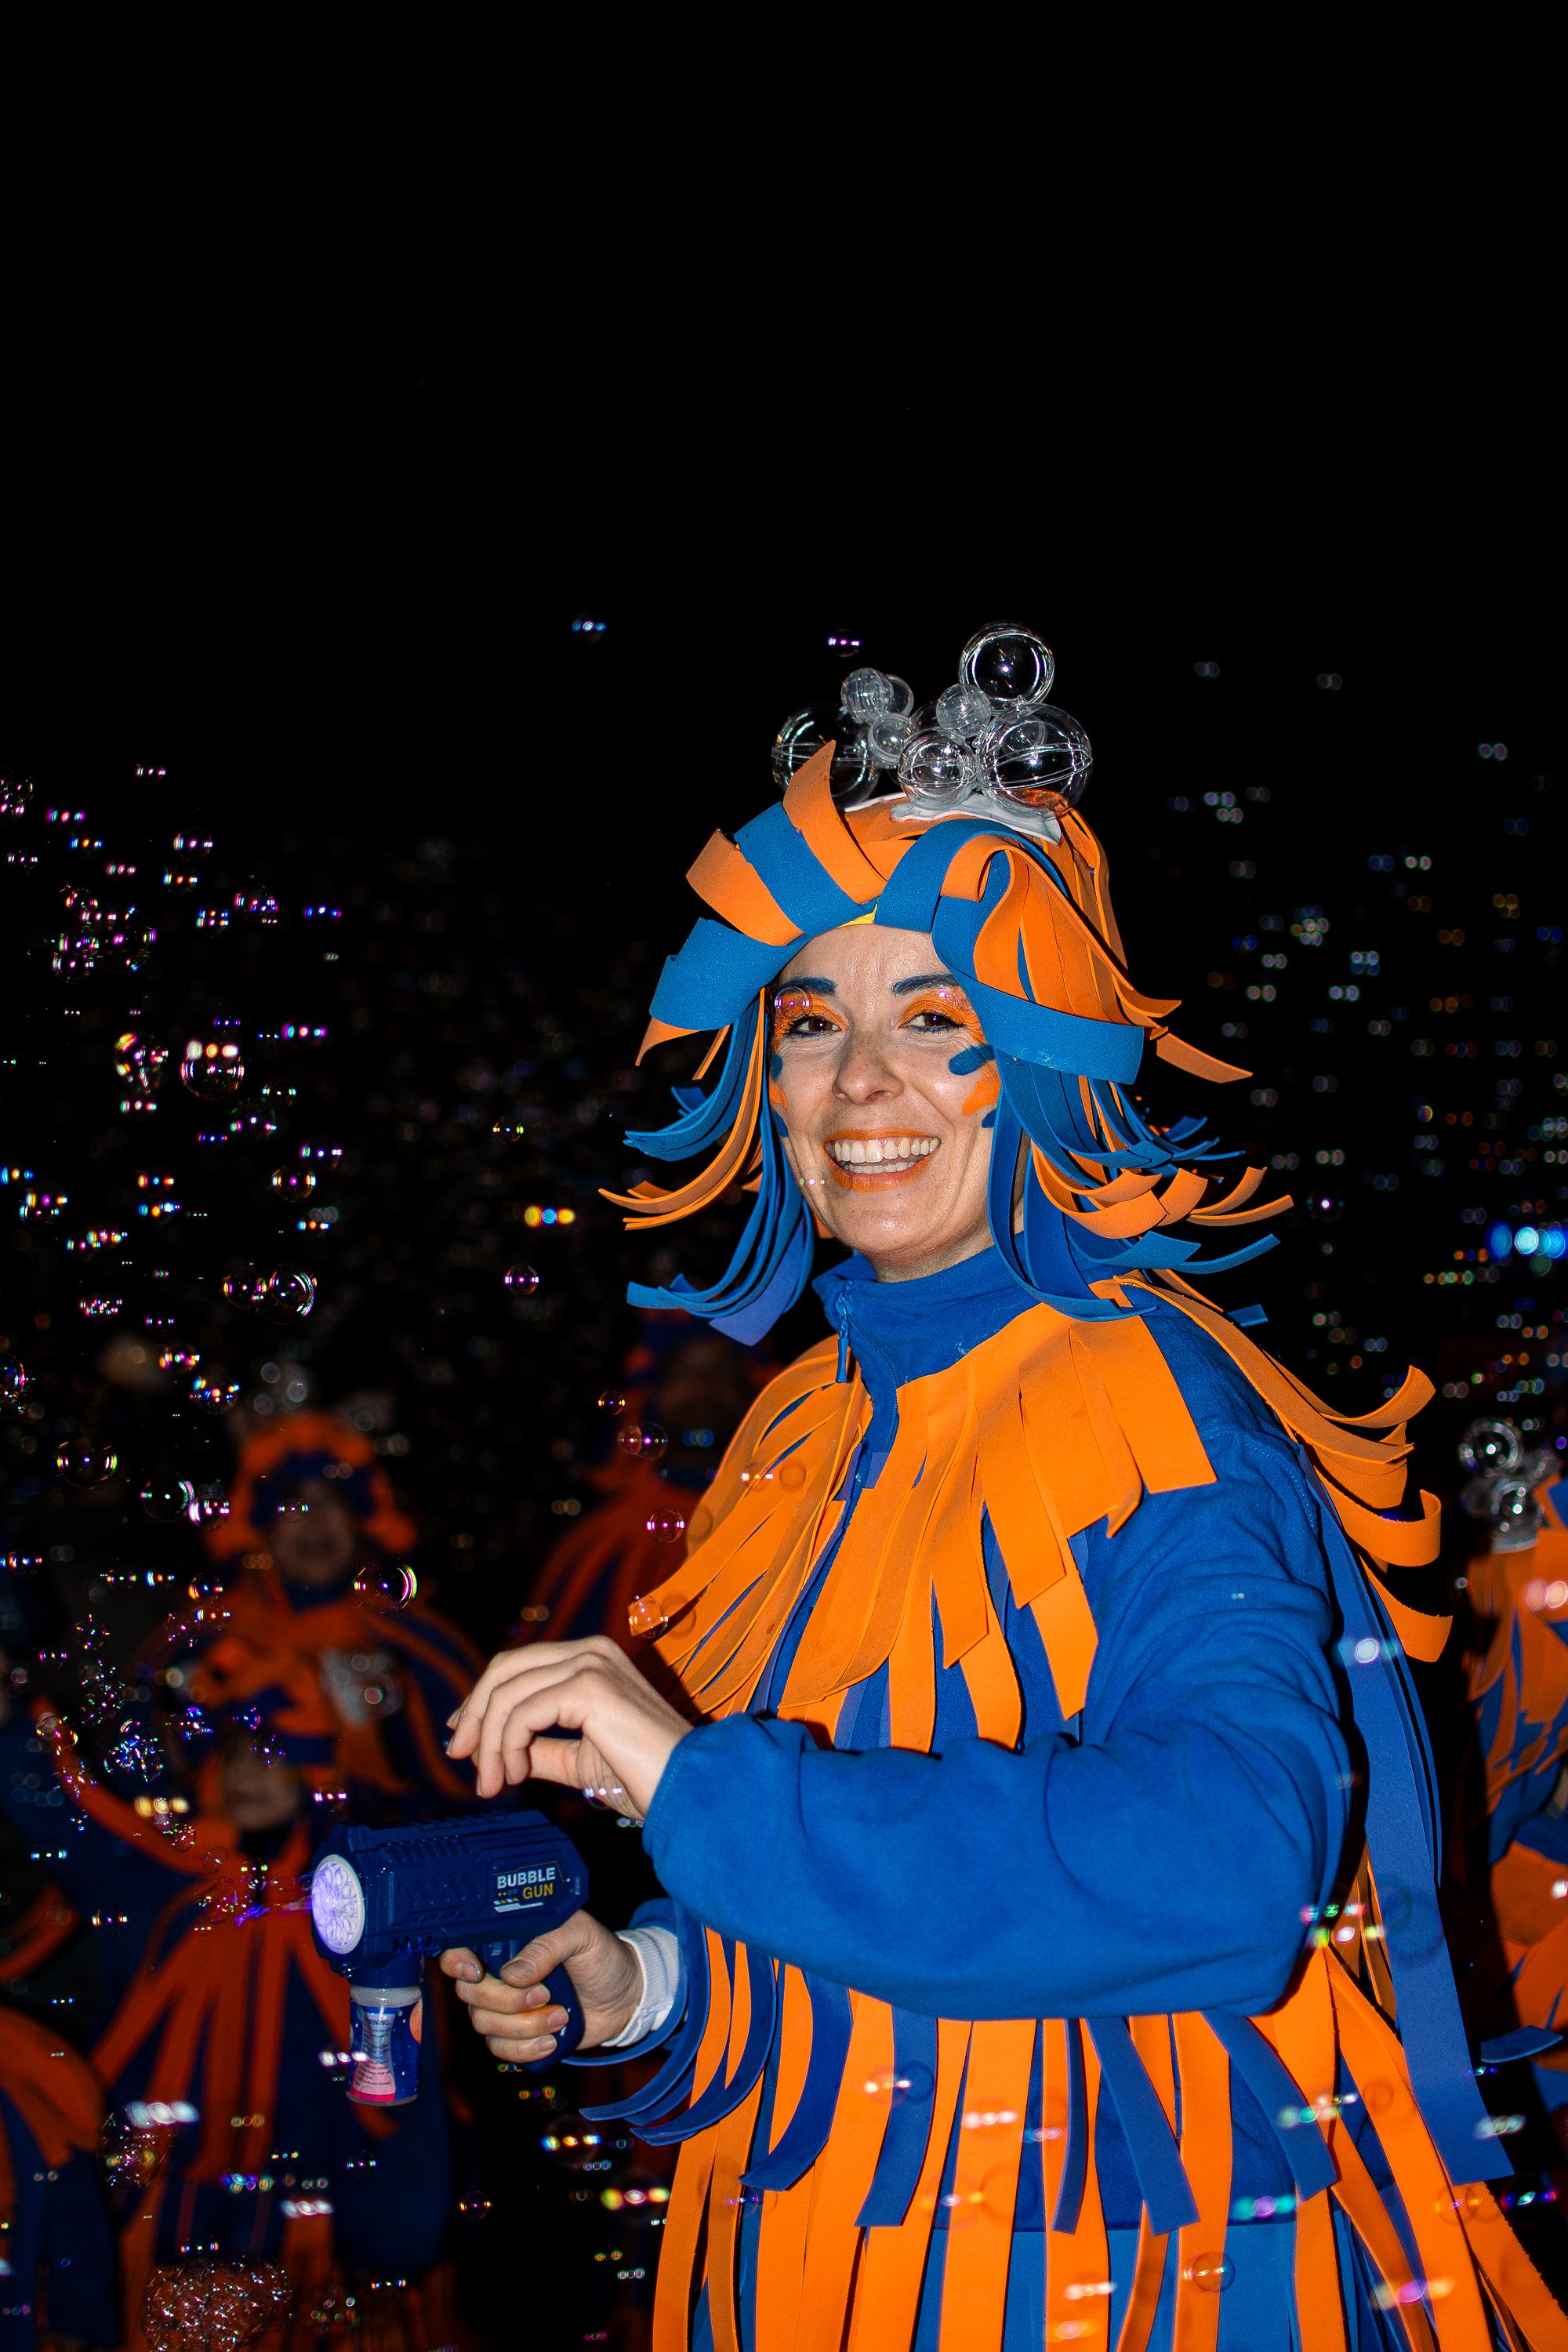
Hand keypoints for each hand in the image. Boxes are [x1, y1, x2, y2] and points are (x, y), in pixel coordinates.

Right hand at [435, 1908, 642, 2058]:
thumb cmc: (600, 1956)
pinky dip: (526, 2049)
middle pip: (470, 1994)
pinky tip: (553, 2040)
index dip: (456, 1962)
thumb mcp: (581, 1935)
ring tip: (561, 2015)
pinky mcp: (517, 2036)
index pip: (459, 1950)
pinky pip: (501, 2050)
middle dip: (506, 2000)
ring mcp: (504, 2008)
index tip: (476, 1972)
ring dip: (524, 2026)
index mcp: (506, 1942)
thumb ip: (548, 1945)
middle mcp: (497, 1975)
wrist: (625, 1995)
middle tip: (546, 1993)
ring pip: (485, 2025)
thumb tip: (513, 1974)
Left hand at [445, 1635, 688, 1815]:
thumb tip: (499, 1754)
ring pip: (508, 1693)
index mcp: (593, 1660)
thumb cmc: (648, 1778)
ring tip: (494, 1783)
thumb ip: (542, 1750)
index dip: (483, 1700)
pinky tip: (515, 1776)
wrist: (688, 1790)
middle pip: (505, 1668)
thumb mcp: (581, 1760)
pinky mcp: (588, 1687)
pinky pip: (522, 1712)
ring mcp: (591, 1663)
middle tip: (462, 1758)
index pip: (519, 1665)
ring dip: (491, 1744)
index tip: (466, 1742)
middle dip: (475, 1715)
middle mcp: (591, 1651)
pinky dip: (508, 1746)